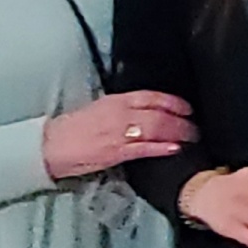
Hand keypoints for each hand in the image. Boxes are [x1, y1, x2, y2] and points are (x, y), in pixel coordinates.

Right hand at [43, 91, 194, 179]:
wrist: (52, 145)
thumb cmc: (75, 128)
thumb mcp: (100, 109)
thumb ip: (123, 109)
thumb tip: (146, 112)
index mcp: (115, 100)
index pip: (151, 96)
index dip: (173, 102)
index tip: (188, 108)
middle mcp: (120, 113)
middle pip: (159, 113)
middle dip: (181, 120)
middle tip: (195, 127)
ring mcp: (119, 132)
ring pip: (156, 129)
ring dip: (178, 133)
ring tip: (192, 138)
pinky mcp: (115, 152)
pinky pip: (144, 148)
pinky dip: (162, 148)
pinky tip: (175, 149)